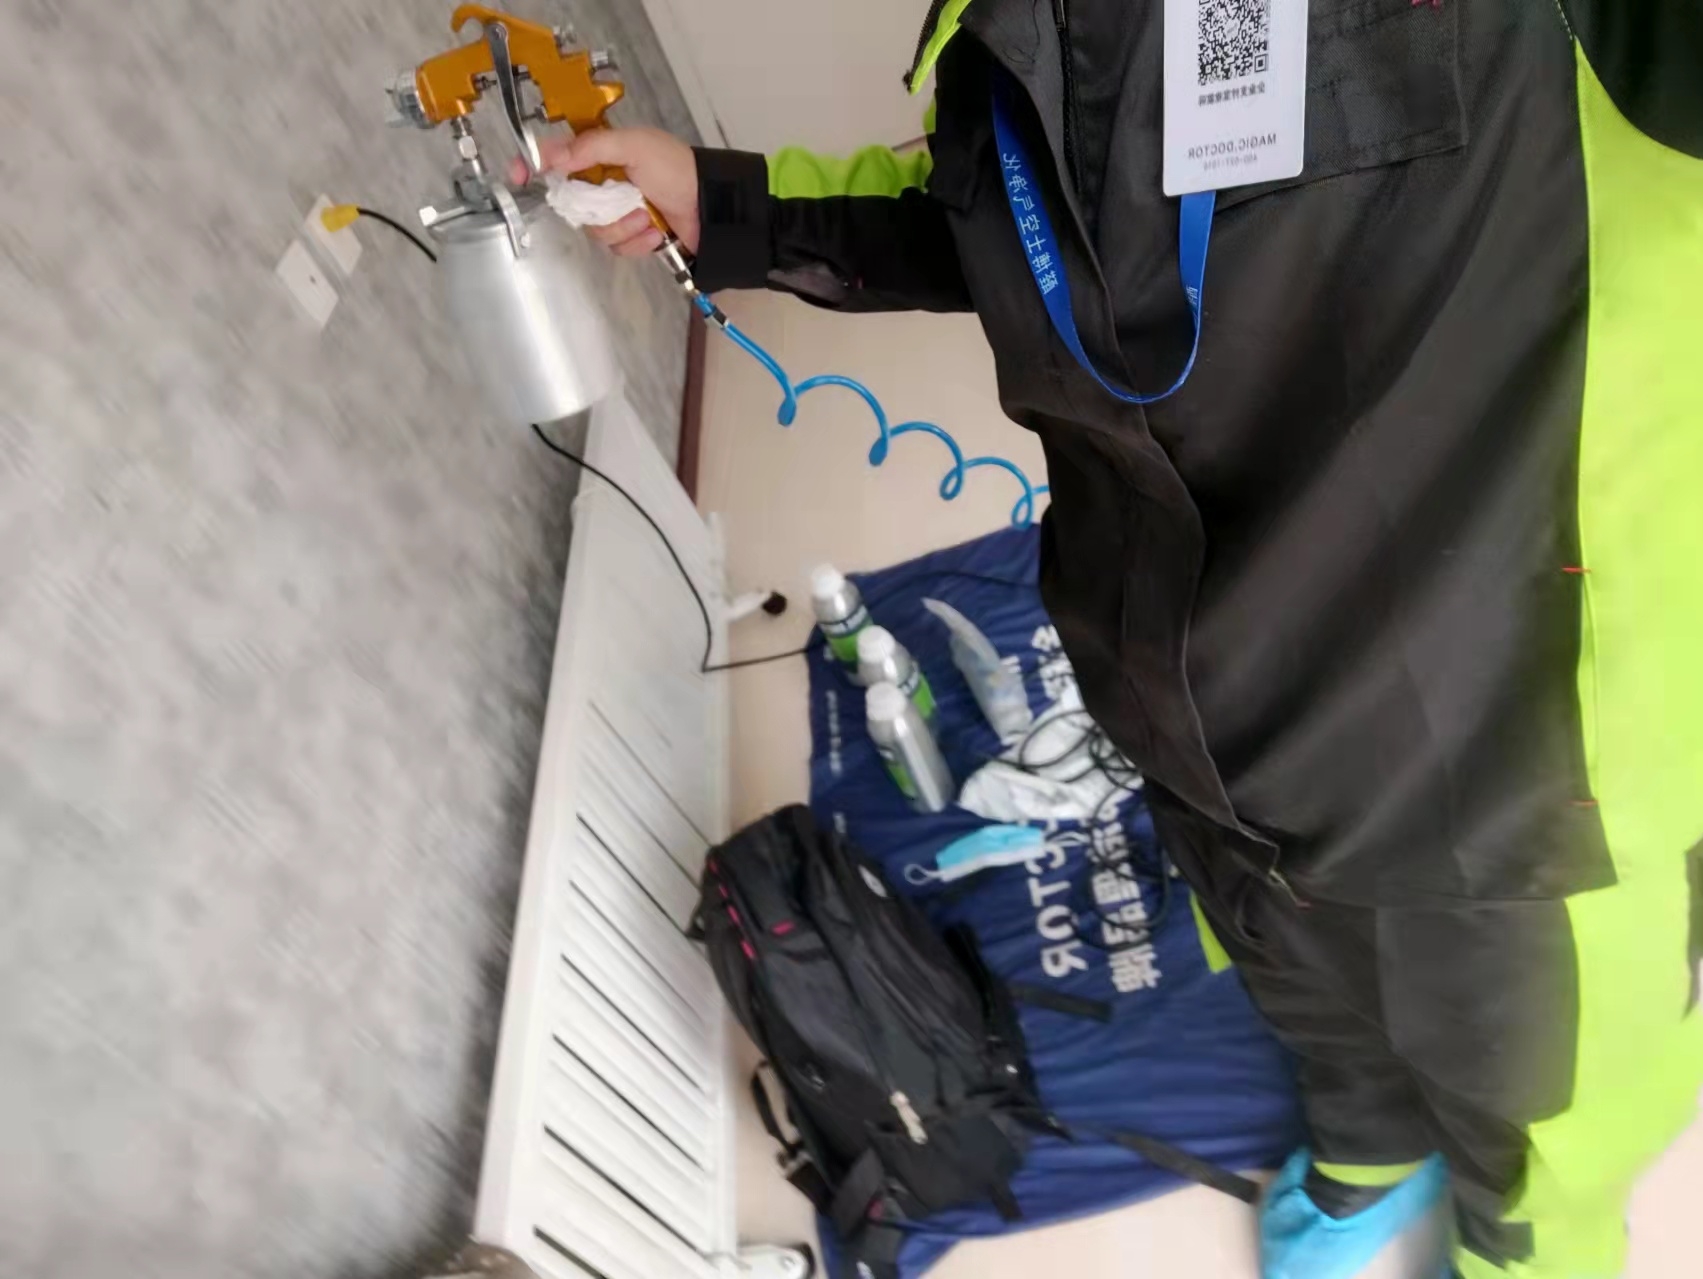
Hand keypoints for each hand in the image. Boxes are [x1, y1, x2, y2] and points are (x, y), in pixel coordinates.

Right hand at [513, 127, 700, 255]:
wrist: (711, 208)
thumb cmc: (678, 169)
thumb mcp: (635, 146)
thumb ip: (592, 146)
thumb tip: (552, 156)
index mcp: (603, 154)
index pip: (558, 157)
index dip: (536, 165)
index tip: (519, 176)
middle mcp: (606, 183)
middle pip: (572, 201)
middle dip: (596, 206)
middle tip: (620, 199)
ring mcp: (618, 211)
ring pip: (595, 229)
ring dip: (623, 225)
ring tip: (647, 215)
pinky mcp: (632, 236)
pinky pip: (617, 246)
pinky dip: (637, 242)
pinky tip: (655, 231)